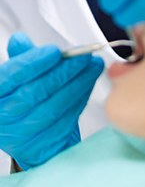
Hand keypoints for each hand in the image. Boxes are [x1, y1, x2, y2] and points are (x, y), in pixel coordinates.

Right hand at [0, 33, 103, 169]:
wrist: (31, 136)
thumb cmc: (24, 99)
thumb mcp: (19, 77)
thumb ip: (21, 58)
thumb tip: (19, 40)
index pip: (11, 77)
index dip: (34, 62)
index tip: (55, 51)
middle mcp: (4, 117)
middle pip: (36, 92)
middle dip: (64, 71)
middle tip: (83, 56)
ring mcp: (22, 134)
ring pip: (55, 106)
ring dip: (79, 83)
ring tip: (93, 66)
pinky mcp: (43, 146)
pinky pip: (67, 118)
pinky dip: (81, 98)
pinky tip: (89, 83)